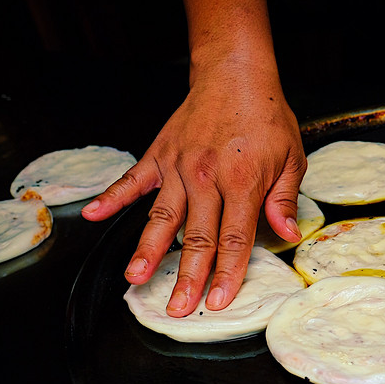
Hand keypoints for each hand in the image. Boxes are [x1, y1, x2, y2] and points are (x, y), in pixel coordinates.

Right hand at [81, 67, 304, 316]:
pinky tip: (92, 215)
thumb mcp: (292, 158)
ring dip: (148, 250)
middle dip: (187, 277)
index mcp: (242, 182)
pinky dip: (111, 197)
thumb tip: (288, 234)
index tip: (218, 302)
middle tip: (178, 309)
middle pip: (196, 238)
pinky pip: (132, 180)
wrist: (235, 74)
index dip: (227, 274)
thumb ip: (285, 199)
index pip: (234, 239)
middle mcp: (206, 178)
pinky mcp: (159, 155)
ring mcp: (178, 166)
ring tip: (135, 278)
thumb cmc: (267, 118)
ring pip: (161, 217)